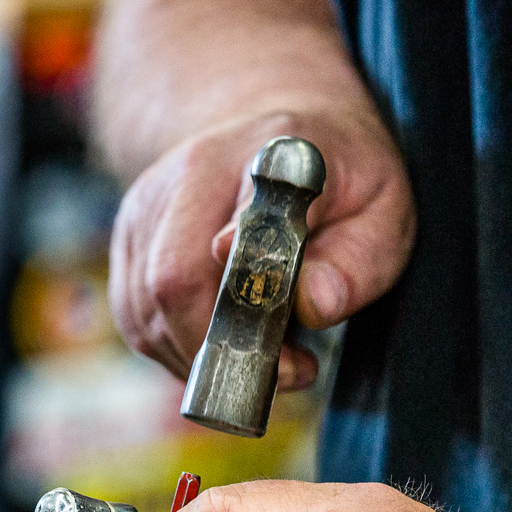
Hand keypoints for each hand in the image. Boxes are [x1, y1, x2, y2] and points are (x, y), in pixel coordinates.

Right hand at [107, 106, 414, 390]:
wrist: (282, 139)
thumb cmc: (341, 184)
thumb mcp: (383, 213)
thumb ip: (356, 261)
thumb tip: (312, 304)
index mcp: (268, 156)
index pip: (241, 218)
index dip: (240, 281)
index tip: (270, 339)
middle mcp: (190, 170)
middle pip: (172, 281)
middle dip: (225, 351)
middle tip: (287, 372)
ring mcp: (148, 205)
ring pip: (147, 311)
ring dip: (204, 356)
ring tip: (267, 356)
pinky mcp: (127, 239)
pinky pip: (137, 319)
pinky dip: (179, 350)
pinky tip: (226, 345)